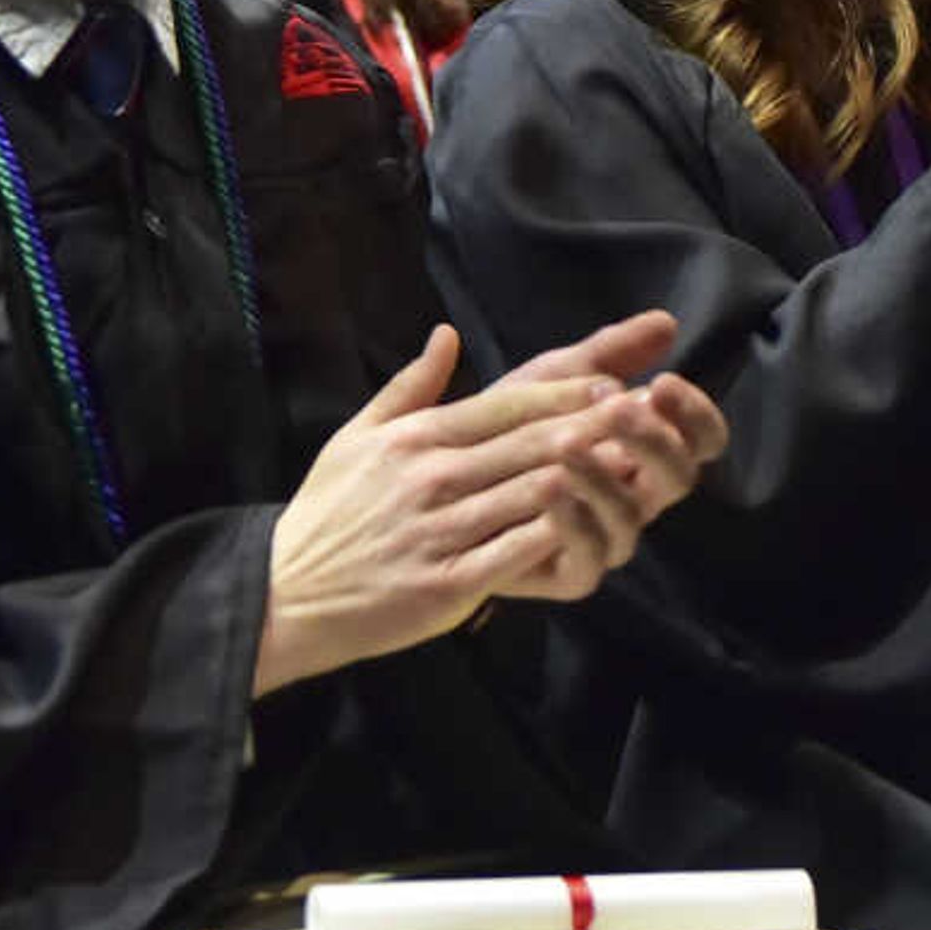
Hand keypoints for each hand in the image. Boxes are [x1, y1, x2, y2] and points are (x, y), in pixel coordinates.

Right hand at [256, 317, 724, 696]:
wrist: (286, 594)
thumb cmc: (326, 514)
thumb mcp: (356, 437)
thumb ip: (409, 387)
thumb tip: (446, 335)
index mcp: (415, 438)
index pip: (505, 405)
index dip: (564, 394)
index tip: (611, 384)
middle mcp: (430, 477)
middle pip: (528, 444)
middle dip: (592, 425)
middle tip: (644, 411)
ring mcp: (439, 531)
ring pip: (528, 495)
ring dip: (587, 476)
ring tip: (636, 461)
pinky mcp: (444, 584)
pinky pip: (512, 555)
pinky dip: (555, 537)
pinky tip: (593, 525)